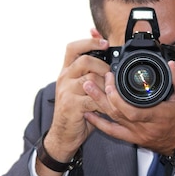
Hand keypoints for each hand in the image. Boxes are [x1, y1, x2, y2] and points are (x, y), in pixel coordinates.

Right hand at [41, 29, 110, 169]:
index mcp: (66, 71)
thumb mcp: (81, 88)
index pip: (73, 48)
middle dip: (103, 66)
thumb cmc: (76, 110)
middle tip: (110, 77)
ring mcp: (66, 91)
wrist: (63, 134)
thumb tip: (106, 54)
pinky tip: (105, 107)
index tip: (105, 42)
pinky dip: (103, 102)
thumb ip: (91, 73)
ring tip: (108, 94)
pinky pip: (93, 98)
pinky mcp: (71, 105)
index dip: (89, 41)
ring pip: (91, 79)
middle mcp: (64, 78)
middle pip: (84, 60)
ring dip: (105, 86)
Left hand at [82, 60, 174, 155]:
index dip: (117, 98)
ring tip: (87, 88)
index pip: (132, 110)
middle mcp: (143, 126)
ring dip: (98, 104)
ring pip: (112, 120)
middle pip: (117, 112)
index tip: (111, 80)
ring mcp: (136, 134)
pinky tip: (88, 113)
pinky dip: (98, 123)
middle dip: (103, 94)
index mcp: (157, 115)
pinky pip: (112, 132)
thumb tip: (170, 64)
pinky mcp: (132, 138)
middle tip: (95, 79)